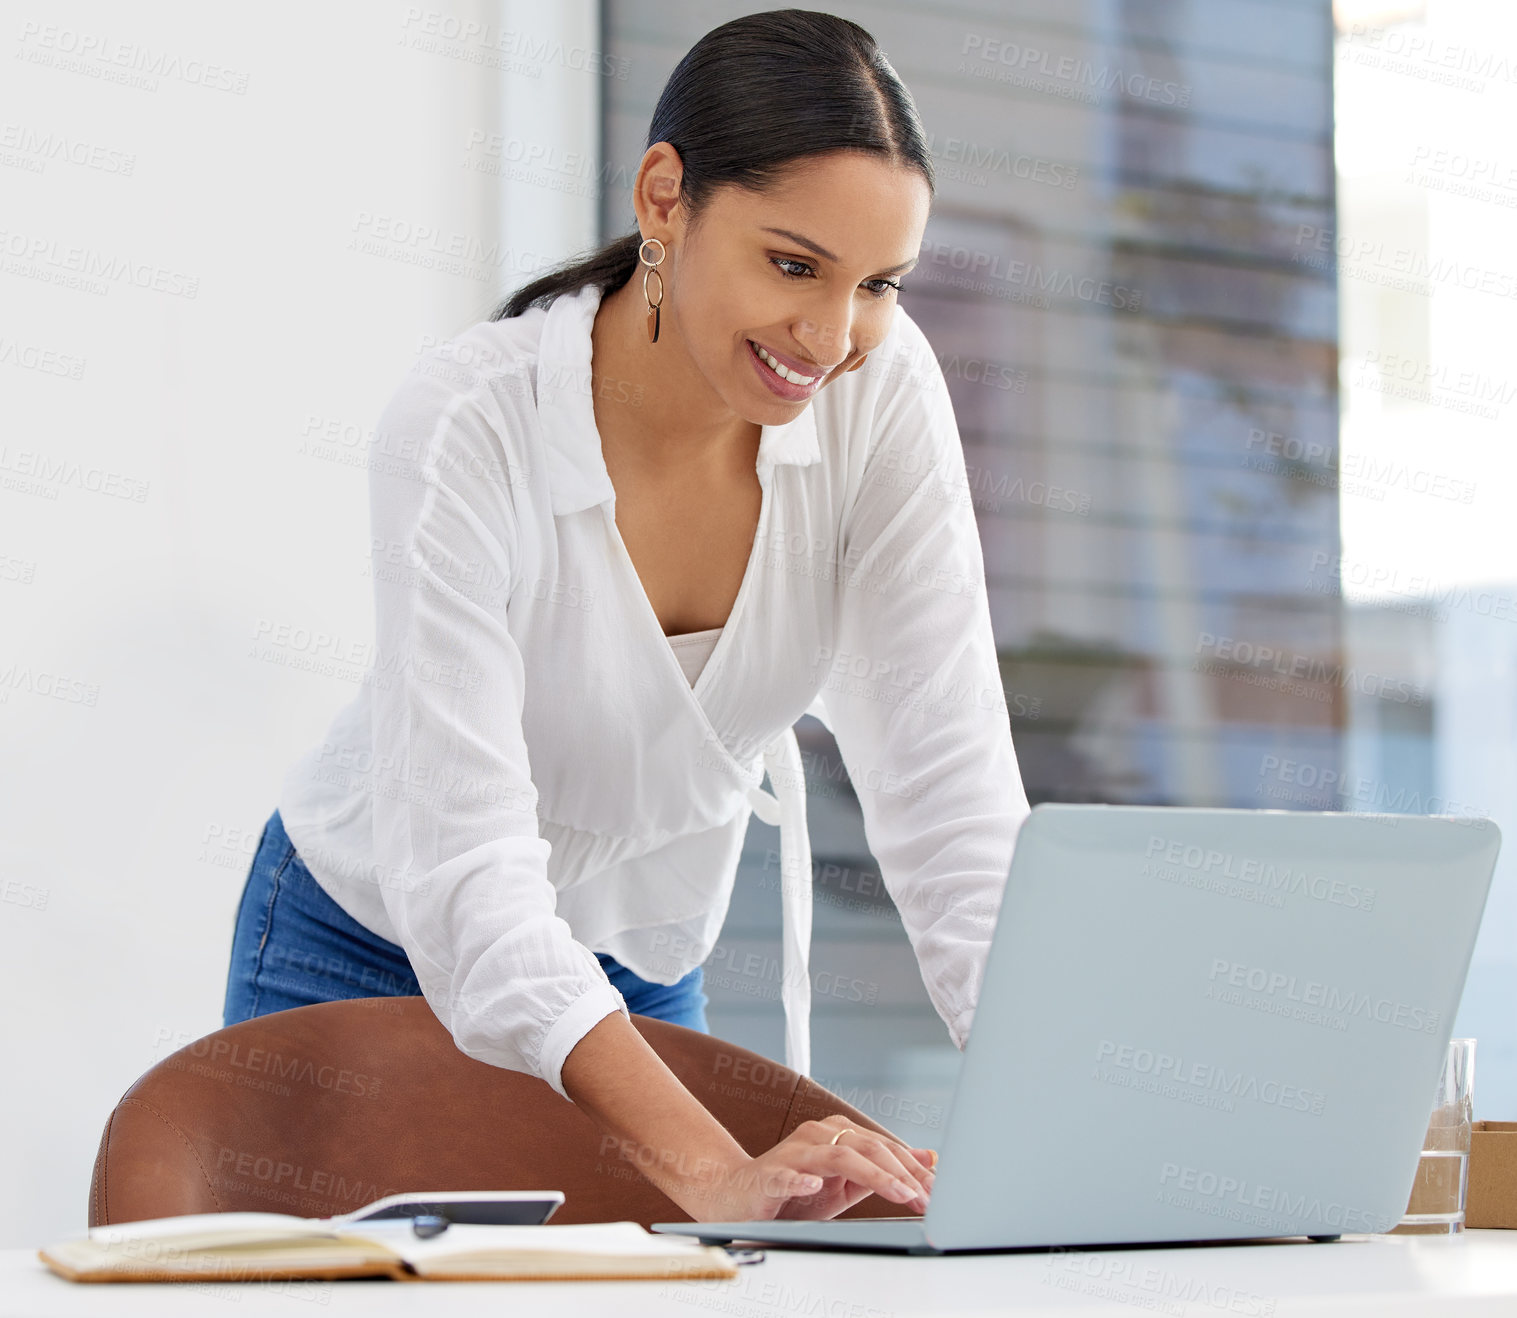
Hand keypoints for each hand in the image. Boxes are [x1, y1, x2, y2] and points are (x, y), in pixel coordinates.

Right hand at [675, 1113, 936, 1221]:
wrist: (737, 1196)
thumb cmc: (791, 1193)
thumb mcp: (844, 1184)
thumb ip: (881, 1171)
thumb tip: (927, 1159)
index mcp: (836, 1134)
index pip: (882, 1148)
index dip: (912, 1168)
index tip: (937, 1191)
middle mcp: (817, 1135)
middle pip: (867, 1147)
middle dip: (902, 1173)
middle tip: (925, 1198)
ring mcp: (792, 1152)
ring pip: (838, 1157)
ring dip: (873, 1176)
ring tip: (899, 1193)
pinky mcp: (768, 1174)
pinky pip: (786, 1174)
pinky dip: (801, 1179)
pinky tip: (815, 1185)